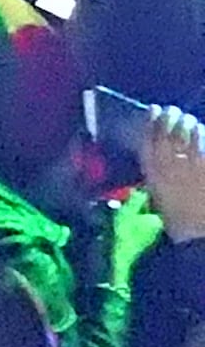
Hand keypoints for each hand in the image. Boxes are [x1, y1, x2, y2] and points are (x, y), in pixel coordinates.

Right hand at [145, 107, 204, 247]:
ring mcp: (191, 166)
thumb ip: (157, 178)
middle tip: (172, 110)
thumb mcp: (158, 198)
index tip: (153, 109)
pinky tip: (203, 132)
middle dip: (170, 117)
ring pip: (187, 135)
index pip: (148, 137)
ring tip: (190, 120)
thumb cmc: (178, 222)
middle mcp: (169, 165)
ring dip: (188, 124)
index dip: (151, 121)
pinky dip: (203, 137)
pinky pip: (204, 146)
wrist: (199, 237)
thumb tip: (159, 162)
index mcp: (152, 172)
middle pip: (167, 132)